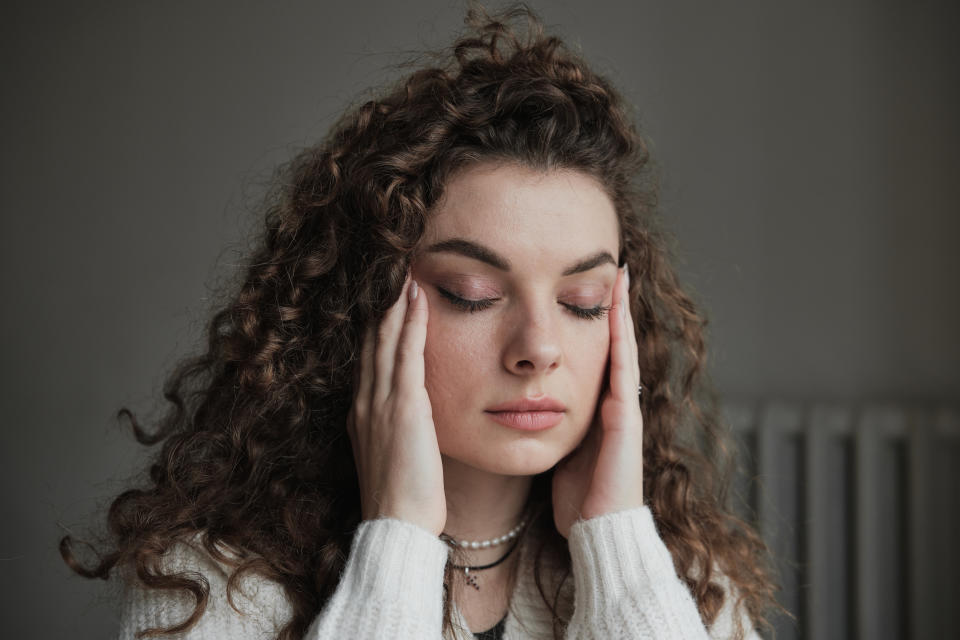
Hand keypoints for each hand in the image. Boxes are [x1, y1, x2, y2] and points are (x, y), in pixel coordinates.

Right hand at [346, 273, 446, 535]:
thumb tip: (407, 415)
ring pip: (384, 340)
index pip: (368, 357)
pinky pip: (406, 354)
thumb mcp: (391, 455)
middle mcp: (364, 401)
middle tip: (390, 268)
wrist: (397, 524)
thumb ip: (394, 428)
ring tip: (403, 270)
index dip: (374, 324)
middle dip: (381, 304)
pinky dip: (410, 323)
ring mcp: (380, 402)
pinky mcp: (402, 406)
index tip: (384, 296)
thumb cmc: (401, 498)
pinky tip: (417, 298)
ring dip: (394, 303)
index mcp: (361, 412)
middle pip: (371, 340)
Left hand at [552, 265, 643, 538]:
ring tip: (620, 277)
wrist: (597, 531)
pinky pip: (623, 370)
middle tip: (614, 271)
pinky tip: (617, 311)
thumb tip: (530, 407)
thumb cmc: (576, 499)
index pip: (598, 356)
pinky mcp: (625, 418)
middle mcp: (617, 404)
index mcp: (599, 410)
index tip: (589, 291)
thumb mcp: (561, 452)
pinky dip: (621, 338)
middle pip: (615, 345)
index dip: (597, 325)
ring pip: (624, 349)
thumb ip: (553, 426)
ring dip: (622, 312)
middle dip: (614, 309)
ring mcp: (624, 409)